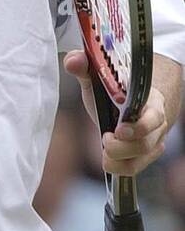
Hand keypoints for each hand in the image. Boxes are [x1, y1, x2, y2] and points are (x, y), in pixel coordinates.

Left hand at [64, 49, 167, 175]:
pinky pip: (133, 169)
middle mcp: (156, 124)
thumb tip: (74, 61)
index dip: (139, 127)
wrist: (130, 104)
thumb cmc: (115, 90)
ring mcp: (152, 142)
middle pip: (146, 144)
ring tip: (104, 147)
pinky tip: (106, 159)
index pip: (154, 117)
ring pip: (140, 159)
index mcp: (149, 102)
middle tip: (105, 138)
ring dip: (117, 159)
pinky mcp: (144, 156)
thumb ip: (85, 67)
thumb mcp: (100, 78)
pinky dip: (117, 168)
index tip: (118, 129)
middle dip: (121, 147)